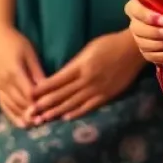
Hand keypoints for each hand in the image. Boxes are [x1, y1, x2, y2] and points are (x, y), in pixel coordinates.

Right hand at [0, 24, 44, 127]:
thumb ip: (37, 72)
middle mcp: (4, 81)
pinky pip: (3, 106)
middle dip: (33, 113)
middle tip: (46, 121)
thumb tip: (47, 88)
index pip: (28, 93)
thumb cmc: (16, 42)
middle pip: (20, 103)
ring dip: (24, 117)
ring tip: (36, 124)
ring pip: (12, 106)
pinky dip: (12, 116)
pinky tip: (22, 124)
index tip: (49, 109)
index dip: (38, 103)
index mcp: (14, 71)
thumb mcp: (30, 53)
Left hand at [29, 30, 144, 123]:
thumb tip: (60, 76)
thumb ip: (75, 63)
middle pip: (62, 94)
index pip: (57, 80)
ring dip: (57, 111)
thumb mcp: (89, 48)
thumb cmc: (109, 44)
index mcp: (81, 65)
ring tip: (44, 118)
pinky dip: (76, 113)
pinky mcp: (107, 96)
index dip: (43, 89)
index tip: (30, 95)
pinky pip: (89, 106)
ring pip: (73, 103)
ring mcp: (97, 89)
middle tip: (30, 112)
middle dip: (45, 104)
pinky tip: (66, 118)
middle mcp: (87, 79)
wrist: (132, 49)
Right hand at [125, 0, 162, 77]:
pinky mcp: (145, 53)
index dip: (147, 15)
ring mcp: (138, 39)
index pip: (134, 9)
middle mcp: (134, 23)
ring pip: (145, 44)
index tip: (161, 18)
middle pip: (138, 29)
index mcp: (136, 6)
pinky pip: (152, 56)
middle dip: (158, 32)